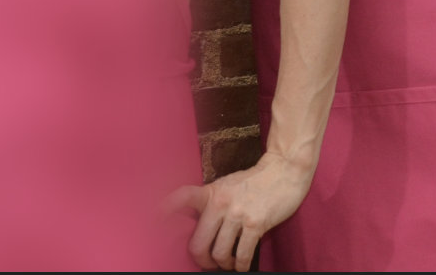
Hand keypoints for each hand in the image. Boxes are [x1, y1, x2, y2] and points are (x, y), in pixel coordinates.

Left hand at [168, 152, 311, 271]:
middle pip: (198, 243)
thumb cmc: (254, 181)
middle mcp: (221, 202)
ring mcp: (238, 213)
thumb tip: (203, 230)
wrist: (284, 170)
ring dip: (223, 264)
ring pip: (219, 253)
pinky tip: (242, 263)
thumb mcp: (228, 185)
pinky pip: (241, 255)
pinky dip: (240, 265)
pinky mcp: (255, 223)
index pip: (182, 197)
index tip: (152, 219)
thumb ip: (214, 203)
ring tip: (228, 262)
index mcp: (211, 191)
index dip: (165, 209)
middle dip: (202, 260)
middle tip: (209, 263)